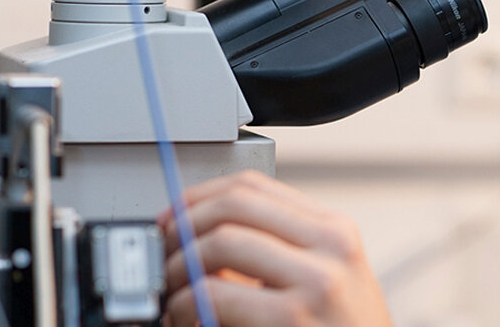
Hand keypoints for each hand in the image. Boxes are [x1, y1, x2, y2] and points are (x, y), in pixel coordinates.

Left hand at [158, 170, 393, 326]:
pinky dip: (184, 304)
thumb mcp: (324, 280)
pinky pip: (215, 294)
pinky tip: (185, 316)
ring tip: (173, 291)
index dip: (200, 196)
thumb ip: (275, 252)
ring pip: (221, 241)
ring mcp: (316, 281)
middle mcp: (331, 246)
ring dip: (179, 266)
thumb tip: (201, 234)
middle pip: (235, 204)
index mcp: (335, 230)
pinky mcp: (293, 318)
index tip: (174, 216)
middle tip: (164, 251)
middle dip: (183, 224)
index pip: (255, 186)